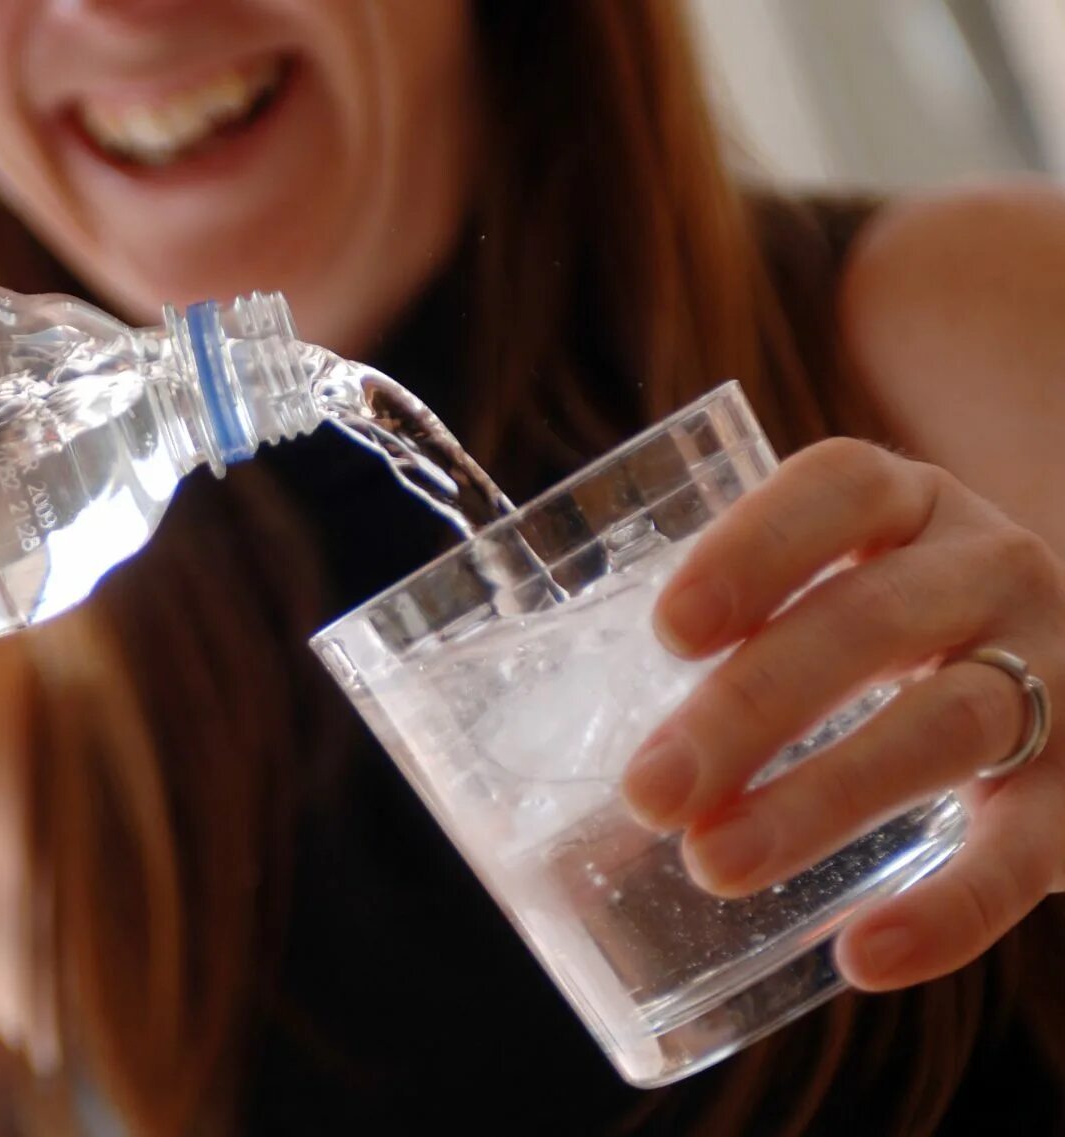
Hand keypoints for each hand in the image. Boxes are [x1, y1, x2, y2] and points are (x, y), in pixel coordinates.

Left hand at [621, 437, 1064, 991]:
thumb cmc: (893, 638)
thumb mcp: (831, 596)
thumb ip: (729, 637)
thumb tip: (539, 747)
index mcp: (907, 506)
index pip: (838, 490)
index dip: (753, 550)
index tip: (669, 631)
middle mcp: (989, 568)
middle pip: (869, 620)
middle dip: (750, 707)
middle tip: (649, 792)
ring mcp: (1057, 668)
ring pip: (945, 723)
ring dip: (822, 800)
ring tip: (716, 864)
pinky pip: (1028, 850)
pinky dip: (950, 910)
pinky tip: (864, 956)